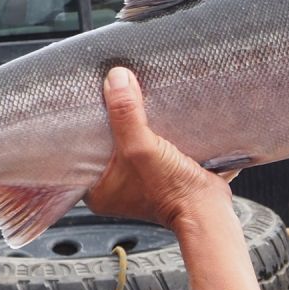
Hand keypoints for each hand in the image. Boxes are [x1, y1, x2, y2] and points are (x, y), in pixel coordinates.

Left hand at [87, 67, 230, 227]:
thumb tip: (116, 79)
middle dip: (109, 122)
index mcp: (97, 191)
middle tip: (109, 98)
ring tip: (131, 103)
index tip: (87, 104)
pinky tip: (154, 118)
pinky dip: (150, 133)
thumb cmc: (174, 193)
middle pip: (104, 144)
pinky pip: (147, 147)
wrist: (209, 209)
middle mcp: (114, 189)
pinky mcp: (159, 176)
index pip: (79, 150)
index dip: (82, 127)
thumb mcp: (142, 148)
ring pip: (126, 144)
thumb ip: (126, 113)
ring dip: (131, 126)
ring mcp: (137, 183)